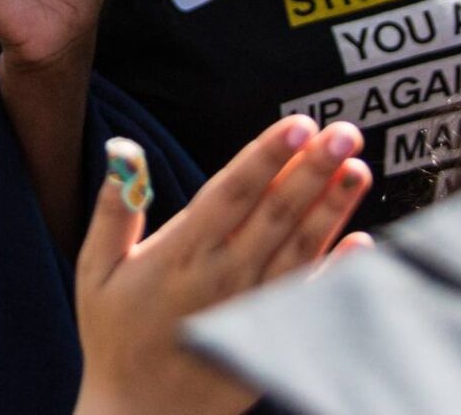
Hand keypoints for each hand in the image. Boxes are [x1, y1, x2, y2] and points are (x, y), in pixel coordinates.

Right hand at [72, 120, 373, 414]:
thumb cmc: (113, 336)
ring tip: (358, 168)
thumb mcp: (95, 270)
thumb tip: (123, 151)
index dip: (268, 155)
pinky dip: (339, 271)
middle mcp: (223, 275)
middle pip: (277, 213)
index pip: (233, 191)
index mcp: (182, 252)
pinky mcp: (266, 335)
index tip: (299, 124)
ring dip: (333, 208)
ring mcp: (250, 307)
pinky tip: (364, 243)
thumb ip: (114, 209)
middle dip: (313, 169)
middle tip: (346, 133)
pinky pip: (308, 297)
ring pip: (301, 248)